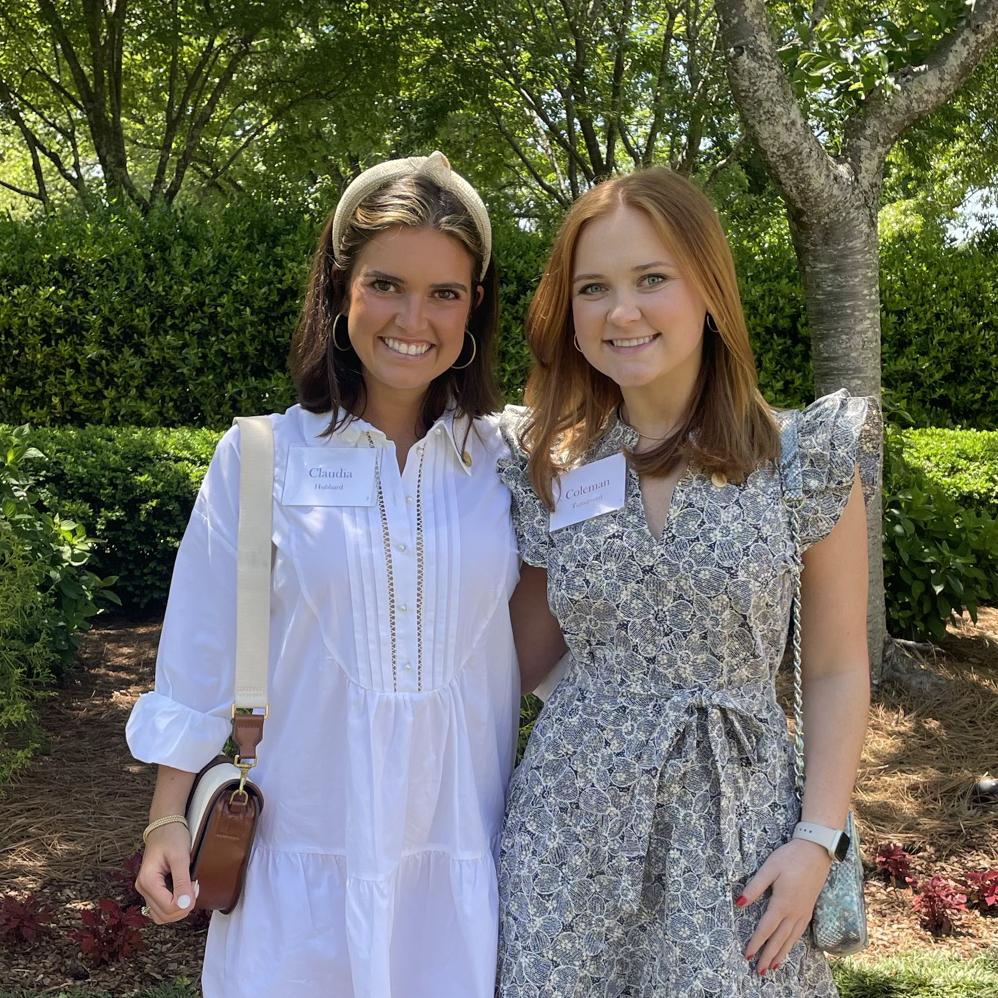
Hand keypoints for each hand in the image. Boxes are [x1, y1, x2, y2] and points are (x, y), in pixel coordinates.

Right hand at [135, 822, 197, 923]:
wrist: (165, 825)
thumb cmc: (172, 836)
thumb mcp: (180, 856)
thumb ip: (182, 881)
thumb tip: (186, 904)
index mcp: (147, 881)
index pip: (167, 908)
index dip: (185, 903)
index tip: (195, 885)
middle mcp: (142, 888)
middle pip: (164, 916)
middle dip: (183, 907)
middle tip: (194, 887)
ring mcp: (145, 890)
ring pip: (161, 915)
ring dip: (178, 909)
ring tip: (189, 889)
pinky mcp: (151, 889)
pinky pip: (161, 908)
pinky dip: (174, 905)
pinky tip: (183, 891)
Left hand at [737, 838, 831, 973]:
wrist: (816, 851)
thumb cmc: (790, 857)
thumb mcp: (769, 868)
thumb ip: (754, 887)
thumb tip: (739, 903)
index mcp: (782, 903)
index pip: (766, 928)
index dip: (756, 943)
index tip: (747, 954)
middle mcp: (794, 912)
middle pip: (779, 939)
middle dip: (768, 955)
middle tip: (759, 971)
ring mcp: (803, 912)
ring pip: (791, 939)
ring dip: (781, 953)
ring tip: (774, 967)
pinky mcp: (809, 909)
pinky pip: (799, 932)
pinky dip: (792, 943)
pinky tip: (789, 947)